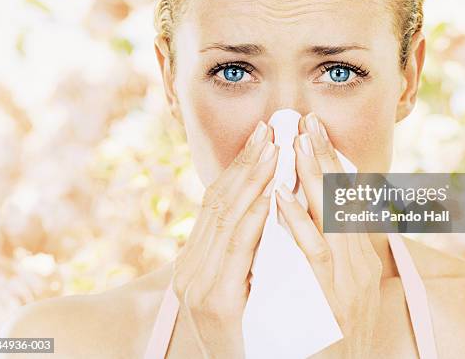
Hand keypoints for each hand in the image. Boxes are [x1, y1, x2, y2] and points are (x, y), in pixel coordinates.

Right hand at [172, 120, 278, 358]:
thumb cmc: (245, 334)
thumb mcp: (235, 288)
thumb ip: (240, 253)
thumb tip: (263, 211)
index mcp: (194, 262)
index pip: (215, 203)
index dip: (238, 168)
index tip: (261, 139)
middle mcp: (190, 269)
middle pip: (219, 202)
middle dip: (246, 164)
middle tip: (269, 131)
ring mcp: (199, 283)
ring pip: (227, 217)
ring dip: (254, 180)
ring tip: (275, 150)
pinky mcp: (217, 300)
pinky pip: (239, 247)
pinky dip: (255, 216)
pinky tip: (272, 192)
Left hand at [275, 112, 382, 358]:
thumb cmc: (333, 336)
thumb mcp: (340, 289)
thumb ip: (329, 252)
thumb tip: (308, 215)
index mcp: (362, 259)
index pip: (349, 202)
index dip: (333, 164)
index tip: (317, 133)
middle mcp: (361, 264)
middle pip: (344, 200)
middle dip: (325, 158)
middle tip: (308, 122)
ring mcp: (349, 281)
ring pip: (332, 217)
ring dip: (314, 177)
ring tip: (299, 142)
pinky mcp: (332, 300)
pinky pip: (314, 253)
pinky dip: (299, 222)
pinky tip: (282, 196)